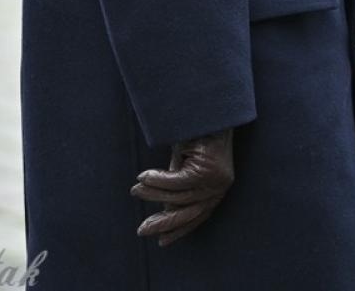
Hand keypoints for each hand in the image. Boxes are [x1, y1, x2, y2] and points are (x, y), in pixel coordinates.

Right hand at [131, 128, 234, 245]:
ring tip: (135, 191)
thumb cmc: (198, 138)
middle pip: (189, 213)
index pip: (198, 216)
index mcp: (218, 190)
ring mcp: (214, 180)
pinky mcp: (205, 170)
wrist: (209, 114)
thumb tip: (165, 210)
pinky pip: (176, 182)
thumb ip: (178, 188)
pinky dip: (157, 181)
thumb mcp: (185, 168)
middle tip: (143, 230)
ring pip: (178, 196)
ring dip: (153, 195)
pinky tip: (143, 178)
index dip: (179, 230)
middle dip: (164, 223)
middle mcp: (219, 188)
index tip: (163, 241)